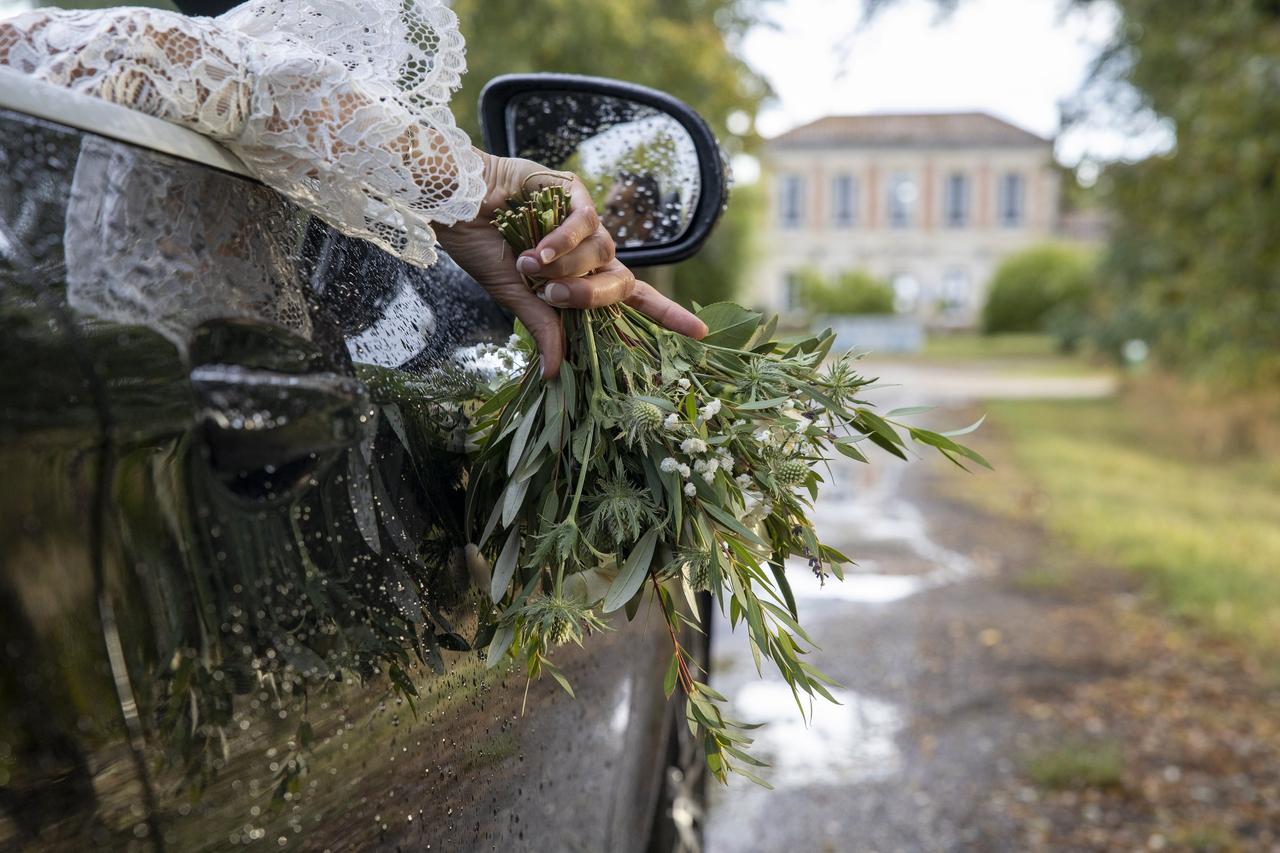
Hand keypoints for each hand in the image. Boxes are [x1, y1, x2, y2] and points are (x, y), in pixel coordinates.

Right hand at [436, 150, 706, 378]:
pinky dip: (564, 241)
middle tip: (553, 295)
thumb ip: (543, 327)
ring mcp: (585, 220)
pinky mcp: (574, 191)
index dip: (667, 314)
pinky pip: (587, 222)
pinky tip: (537, 248)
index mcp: (581, 279)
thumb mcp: (514, 297)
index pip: (635, 299)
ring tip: (527, 262)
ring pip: (603, 252)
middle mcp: (591, 252)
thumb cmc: (483, 247)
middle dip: (591, 295)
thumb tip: (552, 374)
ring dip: (565, 266)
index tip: (700, 334)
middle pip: (621, 281)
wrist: (457, 205)